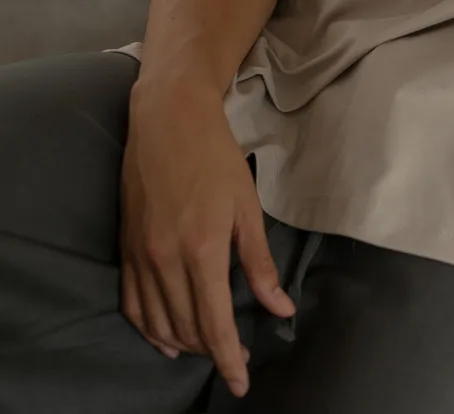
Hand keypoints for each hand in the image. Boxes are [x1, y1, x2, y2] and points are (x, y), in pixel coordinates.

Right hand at [119, 81, 295, 397]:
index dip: (228, 360)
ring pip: (157, 324)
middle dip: (211, 351)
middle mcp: (165, 261)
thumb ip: (261, 263)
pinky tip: (164, 337)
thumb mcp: (248, 207)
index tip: (241, 381)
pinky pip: (132, 306)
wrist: (168, 120)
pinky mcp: (125, 249)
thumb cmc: (216, 157)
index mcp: (202, 252)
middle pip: (186, 329)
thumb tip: (281, 308)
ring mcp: (140, 257)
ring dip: (182, 344)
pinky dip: (149, 329)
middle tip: (236, 356)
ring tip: (207, 348)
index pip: (214, 325)